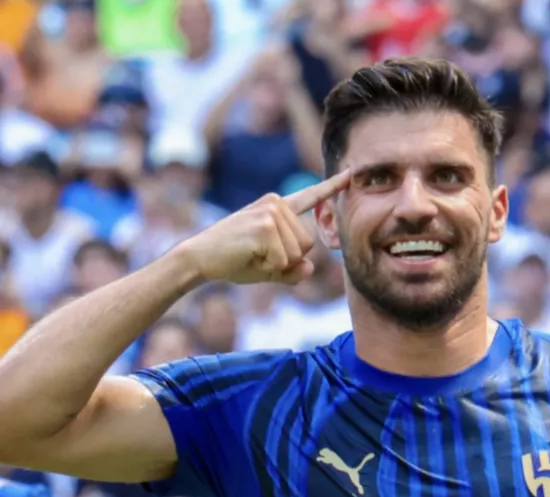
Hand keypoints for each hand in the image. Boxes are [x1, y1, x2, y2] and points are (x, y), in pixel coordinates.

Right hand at [173, 171, 349, 285]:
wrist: (198, 258)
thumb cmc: (232, 261)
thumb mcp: (268, 267)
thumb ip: (293, 269)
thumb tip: (310, 268)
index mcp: (277, 208)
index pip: (310, 197)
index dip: (332, 187)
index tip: (351, 174)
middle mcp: (276, 203)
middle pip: (307, 244)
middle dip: (286, 260)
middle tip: (255, 255)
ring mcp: (271, 212)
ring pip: (298, 253)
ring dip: (276, 264)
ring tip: (250, 254)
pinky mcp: (265, 226)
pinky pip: (283, 260)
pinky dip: (268, 267)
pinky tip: (247, 256)